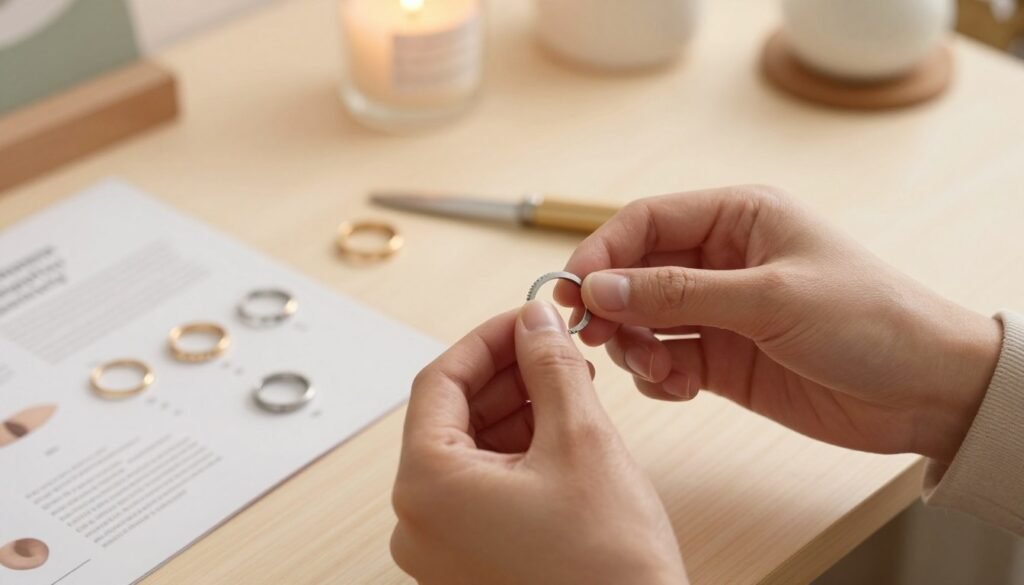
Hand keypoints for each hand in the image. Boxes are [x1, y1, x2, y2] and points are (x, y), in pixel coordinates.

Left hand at [391, 302, 686, 584]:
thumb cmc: (608, 568)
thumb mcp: (581, 439)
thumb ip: (550, 365)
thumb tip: (535, 319)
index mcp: (426, 486)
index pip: (438, 382)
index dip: (487, 340)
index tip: (526, 319)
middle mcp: (418, 523)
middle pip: (451, 417)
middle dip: (505, 375)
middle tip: (555, 349)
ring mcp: (442, 551)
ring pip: (469, 453)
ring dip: (514, 412)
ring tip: (568, 388)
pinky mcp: (471, 567)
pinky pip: (482, 491)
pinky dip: (517, 455)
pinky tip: (560, 435)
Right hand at [556, 186, 1001, 464]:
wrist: (927, 392)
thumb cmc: (869, 321)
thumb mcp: (770, 298)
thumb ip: (678, 293)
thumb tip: (598, 286)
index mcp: (739, 218)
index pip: (647, 221)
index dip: (602, 252)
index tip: (573, 291)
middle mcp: (723, 259)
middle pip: (636, 271)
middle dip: (611, 304)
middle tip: (595, 336)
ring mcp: (720, 311)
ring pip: (643, 319)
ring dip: (634, 346)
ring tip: (658, 370)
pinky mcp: (723, 359)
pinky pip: (664, 359)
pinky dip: (657, 375)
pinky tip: (680, 389)